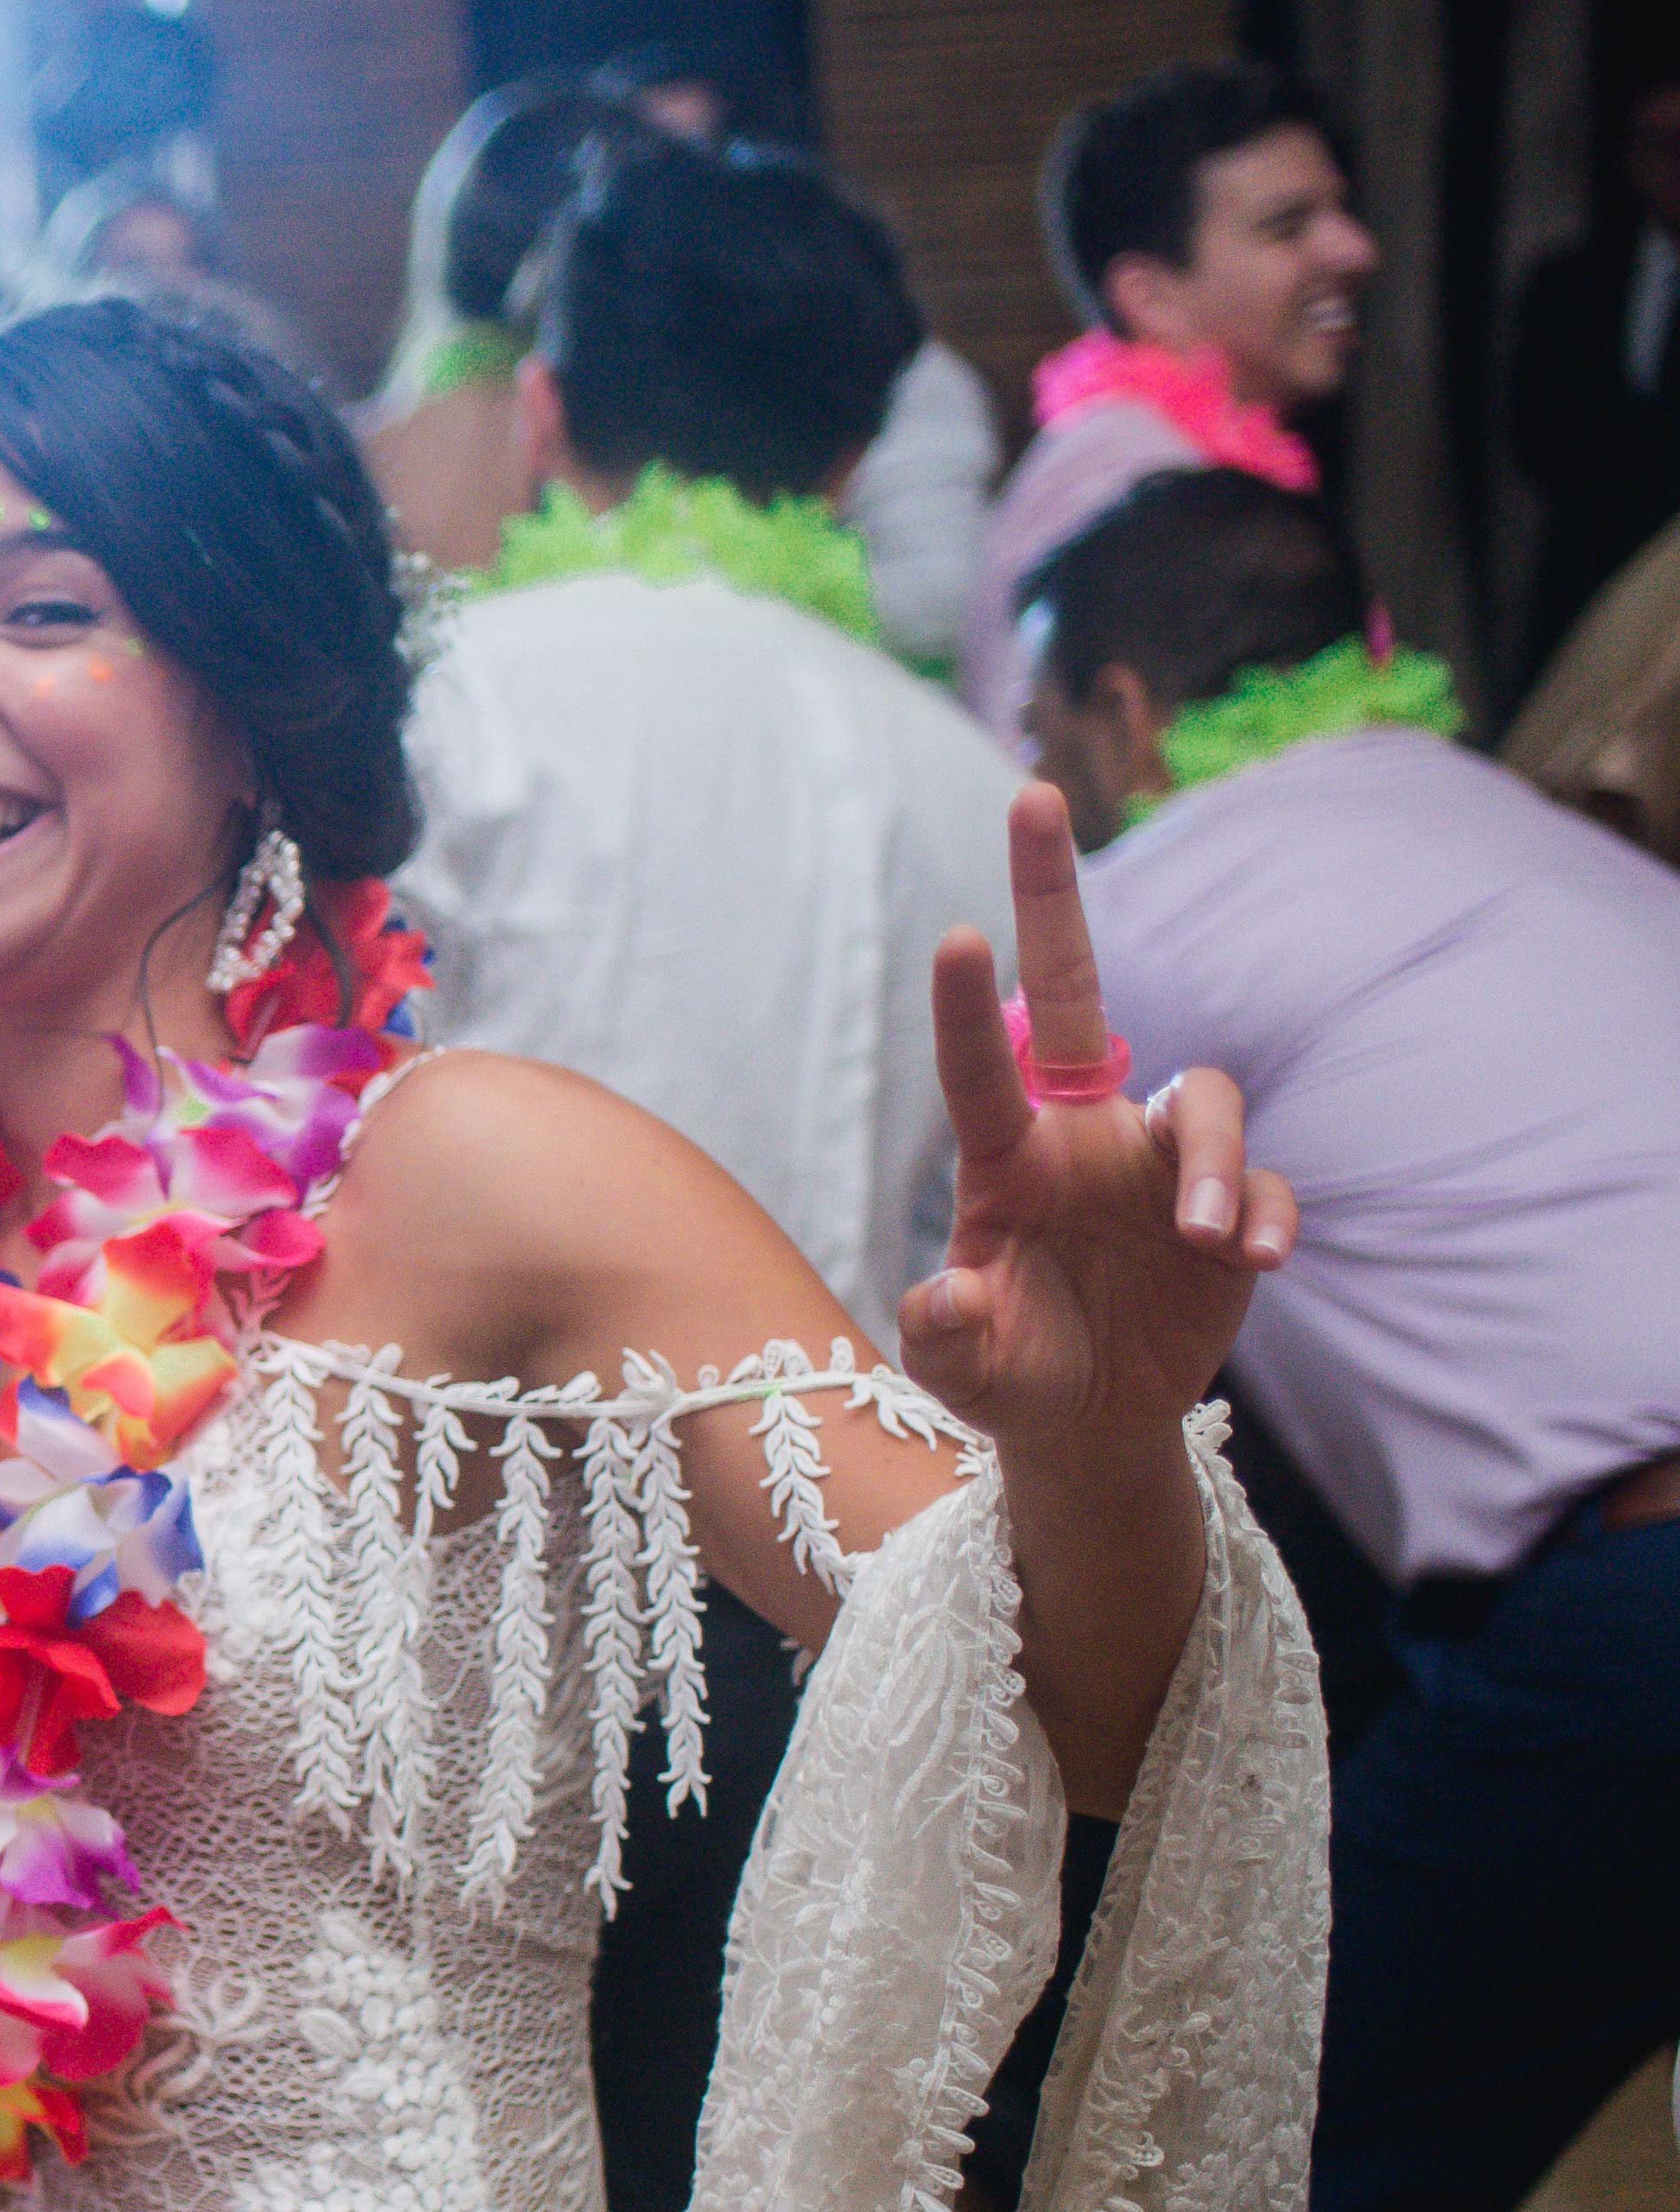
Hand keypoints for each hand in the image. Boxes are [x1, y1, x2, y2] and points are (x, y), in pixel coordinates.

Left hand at [901, 784, 1293, 1465]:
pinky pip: (1266, 1188)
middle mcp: (1082, 1133)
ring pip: (1206, 1105)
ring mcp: (1161, 1163)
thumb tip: (943, 1298)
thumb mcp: (967, 1368)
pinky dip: (1267, 1213)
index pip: (980, 1069)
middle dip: (1053, 893)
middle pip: (1075, 988)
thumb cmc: (1010, 1372)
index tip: (954, 935)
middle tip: (1031, 794)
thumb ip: (949, 1334)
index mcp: (1008, 1158)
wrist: (1086, 1418)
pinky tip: (1254, 1261)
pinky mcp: (1231, 1211)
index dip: (966, 1008)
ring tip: (1204, 1238)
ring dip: (1216, 1162)